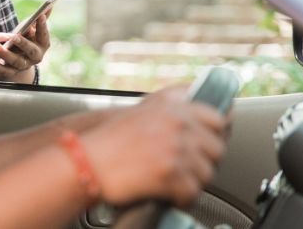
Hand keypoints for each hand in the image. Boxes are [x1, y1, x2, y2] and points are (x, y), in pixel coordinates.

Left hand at [0, 9, 51, 80]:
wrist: (18, 57)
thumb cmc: (26, 38)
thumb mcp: (32, 28)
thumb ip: (39, 18)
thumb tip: (49, 5)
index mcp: (43, 44)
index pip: (44, 35)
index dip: (43, 26)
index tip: (39, 16)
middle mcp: (35, 56)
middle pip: (31, 51)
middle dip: (23, 44)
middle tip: (14, 37)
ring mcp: (24, 65)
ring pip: (16, 62)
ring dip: (5, 54)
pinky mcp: (11, 71)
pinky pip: (3, 70)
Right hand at [80, 85, 227, 207]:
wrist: (85, 162)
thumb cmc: (107, 140)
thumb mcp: (142, 112)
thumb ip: (173, 111)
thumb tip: (204, 122)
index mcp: (171, 104)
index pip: (217, 116)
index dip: (216, 133)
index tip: (211, 141)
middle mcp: (176, 121)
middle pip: (217, 147)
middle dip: (204, 161)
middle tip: (187, 167)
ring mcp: (175, 146)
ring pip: (207, 172)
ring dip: (192, 181)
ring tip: (173, 181)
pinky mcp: (170, 172)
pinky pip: (193, 192)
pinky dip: (182, 198)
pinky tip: (168, 193)